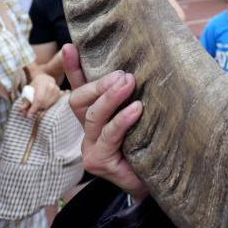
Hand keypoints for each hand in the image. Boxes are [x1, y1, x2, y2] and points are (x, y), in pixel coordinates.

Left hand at [23, 73, 60, 116]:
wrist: (46, 79)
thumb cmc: (35, 85)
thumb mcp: (28, 89)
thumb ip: (26, 99)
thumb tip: (23, 109)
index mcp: (42, 84)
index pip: (39, 99)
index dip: (34, 108)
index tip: (28, 115)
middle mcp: (51, 87)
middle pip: (43, 104)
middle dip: (35, 109)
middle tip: (29, 110)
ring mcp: (57, 91)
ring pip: (47, 106)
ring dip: (40, 108)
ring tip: (36, 105)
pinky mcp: (59, 95)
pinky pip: (51, 105)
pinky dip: (45, 106)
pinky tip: (42, 103)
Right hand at [63, 44, 148, 200]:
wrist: (157, 181)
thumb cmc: (151, 144)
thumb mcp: (143, 114)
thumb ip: (138, 93)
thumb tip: (151, 62)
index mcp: (95, 116)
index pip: (80, 88)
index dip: (73, 68)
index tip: (71, 46)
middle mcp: (89, 130)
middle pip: (79, 100)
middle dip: (99, 83)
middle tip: (123, 74)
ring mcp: (91, 147)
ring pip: (92, 115)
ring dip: (110, 97)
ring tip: (128, 82)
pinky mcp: (99, 162)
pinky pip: (109, 136)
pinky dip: (122, 120)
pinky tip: (136, 109)